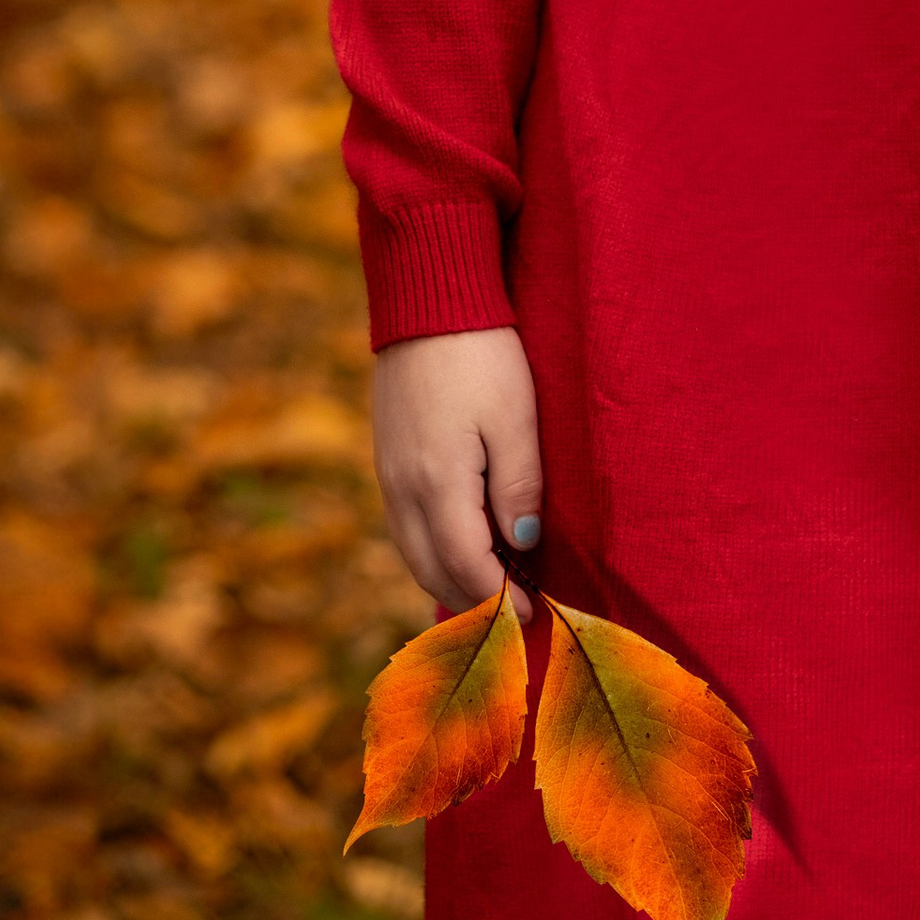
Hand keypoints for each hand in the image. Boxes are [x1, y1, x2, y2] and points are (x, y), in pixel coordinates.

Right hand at [371, 328, 543, 617]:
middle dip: (473, 600)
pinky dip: (432, 552)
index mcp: (437, 484)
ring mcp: (388, 477)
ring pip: (414, 553)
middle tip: (517, 613)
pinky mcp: (386, 462)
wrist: (427, 305)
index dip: (500, 599)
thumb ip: (518, 487)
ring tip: (493, 591)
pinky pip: (405, 529)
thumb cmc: (482, 356)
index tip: (533, 615)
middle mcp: (403, 490)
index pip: (466, 565)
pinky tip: (459, 551)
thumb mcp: (515, 419)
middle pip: (433, 569)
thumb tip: (522, 545)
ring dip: (450, 579)